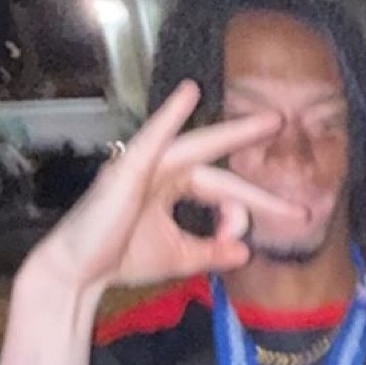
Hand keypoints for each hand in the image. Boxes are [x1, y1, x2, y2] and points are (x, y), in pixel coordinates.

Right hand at [27, 81, 310, 297]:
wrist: (80, 272)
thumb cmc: (122, 259)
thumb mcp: (181, 256)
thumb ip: (213, 251)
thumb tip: (247, 251)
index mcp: (174, 188)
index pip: (225, 190)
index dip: (248, 211)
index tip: (256, 236)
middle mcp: (163, 171)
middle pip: (219, 166)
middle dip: (252, 151)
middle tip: (284, 124)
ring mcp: (145, 166)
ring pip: (199, 148)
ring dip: (234, 132)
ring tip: (270, 119)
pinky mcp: (128, 168)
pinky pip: (154, 137)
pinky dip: (170, 115)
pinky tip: (189, 92)